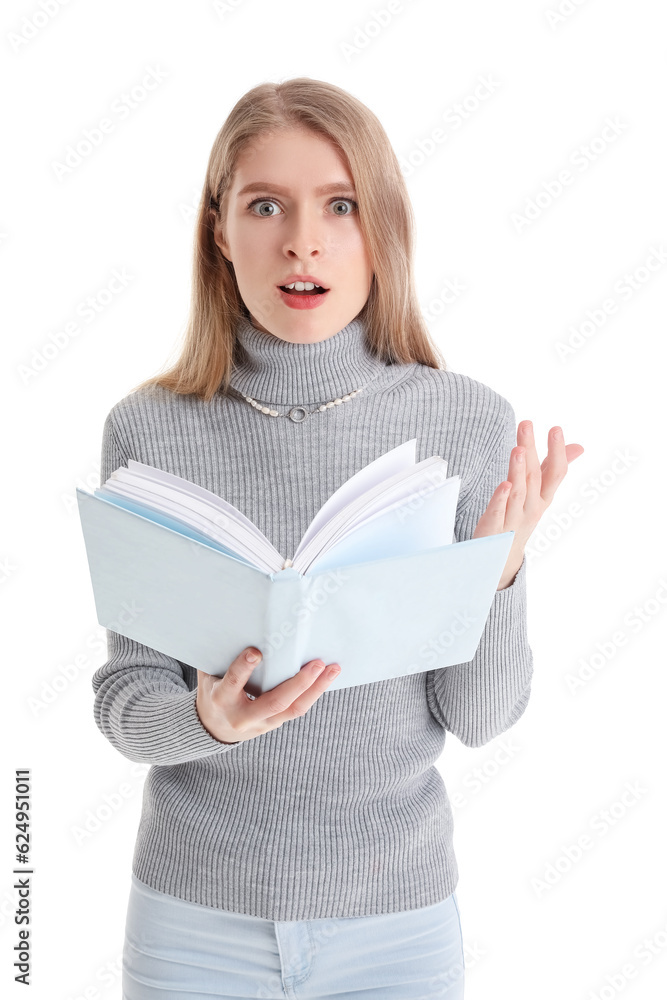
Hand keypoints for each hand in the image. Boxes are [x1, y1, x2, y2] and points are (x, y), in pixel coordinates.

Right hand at [196, 647, 340, 744]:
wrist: (212, 728)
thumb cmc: (212, 691)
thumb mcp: (209, 675)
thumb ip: (220, 656)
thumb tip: (238, 624)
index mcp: (222, 698)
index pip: (234, 682)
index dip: (244, 667)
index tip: (256, 651)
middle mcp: (243, 715)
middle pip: (275, 702)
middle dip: (299, 683)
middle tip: (316, 663)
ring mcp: (262, 723)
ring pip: (294, 709)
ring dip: (316, 689)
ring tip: (333, 669)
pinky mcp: (275, 723)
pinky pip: (297, 709)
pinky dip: (314, 693)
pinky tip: (326, 678)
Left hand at [472, 422, 584, 588]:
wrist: (501, 558)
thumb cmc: (521, 518)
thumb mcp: (539, 494)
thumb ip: (553, 468)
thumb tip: (579, 446)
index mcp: (543, 497)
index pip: (555, 472)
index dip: (557, 451)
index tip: (556, 428)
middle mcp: (532, 508)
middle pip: (533, 476)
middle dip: (530, 449)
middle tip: (526, 424)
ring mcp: (514, 520)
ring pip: (518, 493)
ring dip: (518, 470)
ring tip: (518, 449)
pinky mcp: (494, 530)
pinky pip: (498, 513)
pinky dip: (501, 499)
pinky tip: (504, 485)